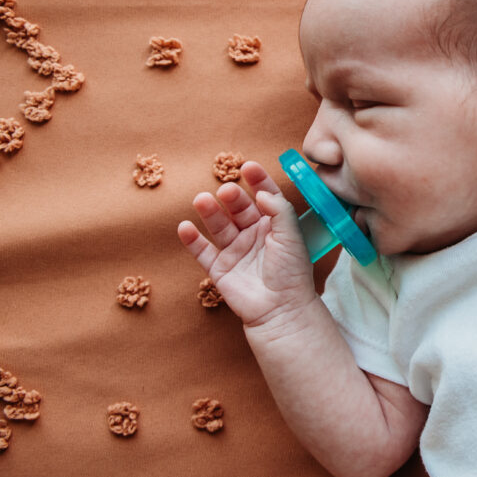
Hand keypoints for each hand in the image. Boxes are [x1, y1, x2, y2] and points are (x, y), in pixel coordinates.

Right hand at [177, 161, 315, 327]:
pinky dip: (192, 239)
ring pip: (219, 226)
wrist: (281, 309)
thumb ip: (279, 211)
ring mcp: (236, 251)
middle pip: (239, 209)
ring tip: (201, 200)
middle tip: (226, 190)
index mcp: (274, 226)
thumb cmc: (292, 273)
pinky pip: (203, 251)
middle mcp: (254, 235)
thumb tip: (261, 192)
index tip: (248, 166)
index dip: (258, 181)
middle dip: (232, 197)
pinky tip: (185, 227)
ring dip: (209, 212)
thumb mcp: (292, 236)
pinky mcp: (220, 269)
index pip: (264, 197)